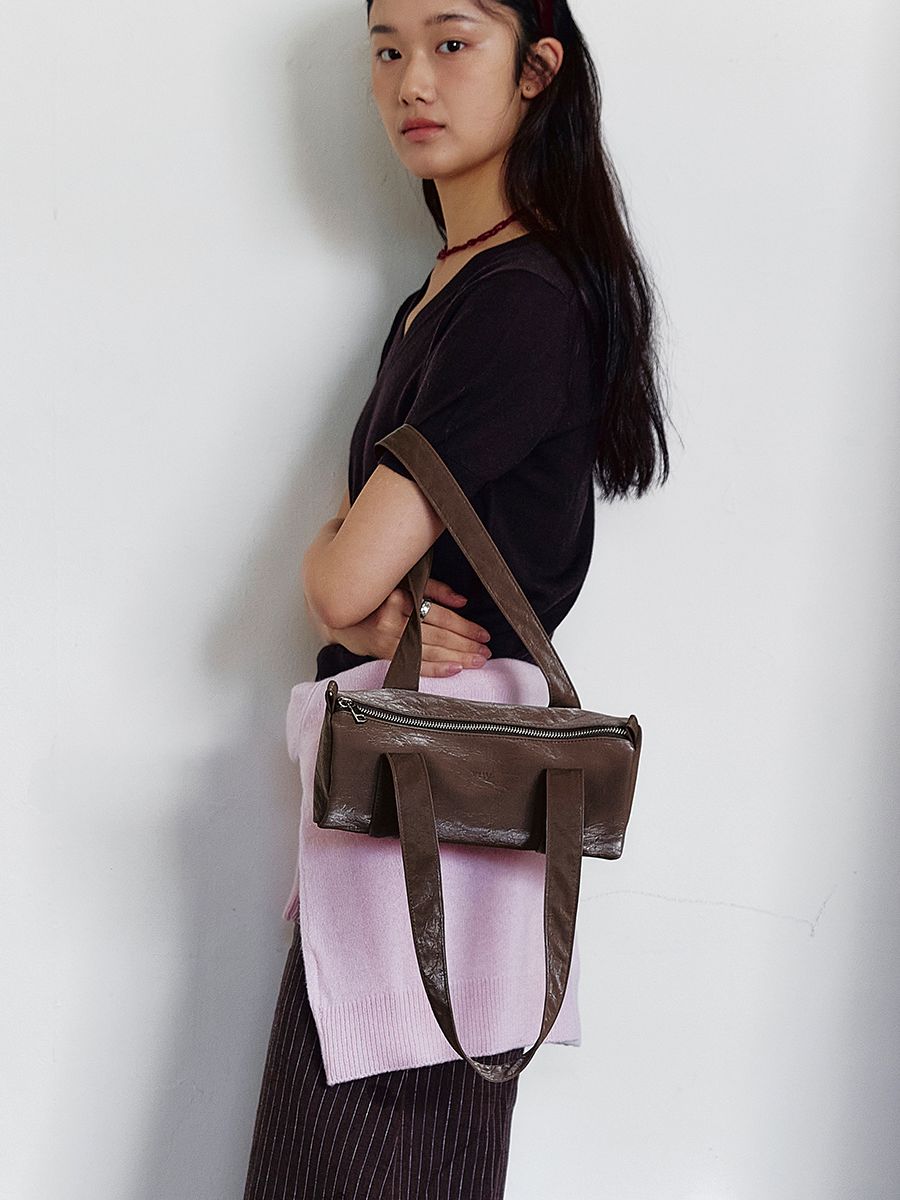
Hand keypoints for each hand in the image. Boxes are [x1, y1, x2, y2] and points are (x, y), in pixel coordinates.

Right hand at [325, 577, 491, 677]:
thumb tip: (461, 601)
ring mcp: (388, 640)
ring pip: (430, 651)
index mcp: (400, 596)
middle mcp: (394, 620)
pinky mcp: (384, 655)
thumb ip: (434, 588)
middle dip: (465, 644)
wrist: (341, 612)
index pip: (440, 614)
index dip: (464, 625)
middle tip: (485, 650)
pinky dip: (436, 669)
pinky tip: (454, 669)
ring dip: (457, 657)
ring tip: (477, 661)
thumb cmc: (376, 595)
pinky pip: (415, 665)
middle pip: (438, 634)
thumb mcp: (403, 581)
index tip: (482, 633)